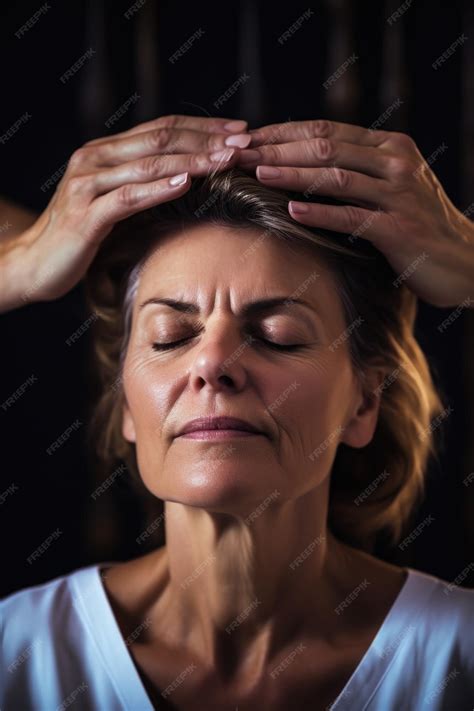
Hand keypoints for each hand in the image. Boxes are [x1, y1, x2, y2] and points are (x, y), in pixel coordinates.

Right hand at [1, 114, 250, 311]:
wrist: (35, 262)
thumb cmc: (80, 234)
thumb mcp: (113, 202)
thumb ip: (141, 184)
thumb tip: (188, 179)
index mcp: (105, 151)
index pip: (162, 128)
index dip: (202, 127)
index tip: (240, 130)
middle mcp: (95, 159)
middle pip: (160, 139)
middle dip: (206, 140)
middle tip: (243, 142)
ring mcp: (88, 184)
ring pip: (147, 164)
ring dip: (191, 161)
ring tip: (225, 159)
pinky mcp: (85, 214)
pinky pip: (127, 198)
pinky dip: (157, 189)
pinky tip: (185, 184)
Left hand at [237, 119, 473, 307]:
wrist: (465, 259)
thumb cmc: (420, 224)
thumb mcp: (392, 186)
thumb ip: (358, 171)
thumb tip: (303, 164)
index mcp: (389, 146)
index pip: (326, 129)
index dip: (283, 132)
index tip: (248, 138)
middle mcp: (395, 162)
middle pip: (325, 147)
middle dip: (277, 149)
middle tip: (239, 154)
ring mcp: (399, 194)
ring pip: (336, 176)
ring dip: (292, 174)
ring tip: (257, 174)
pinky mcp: (398, 228)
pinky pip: (352, 217)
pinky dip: (320, 212)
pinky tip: (291, 211)